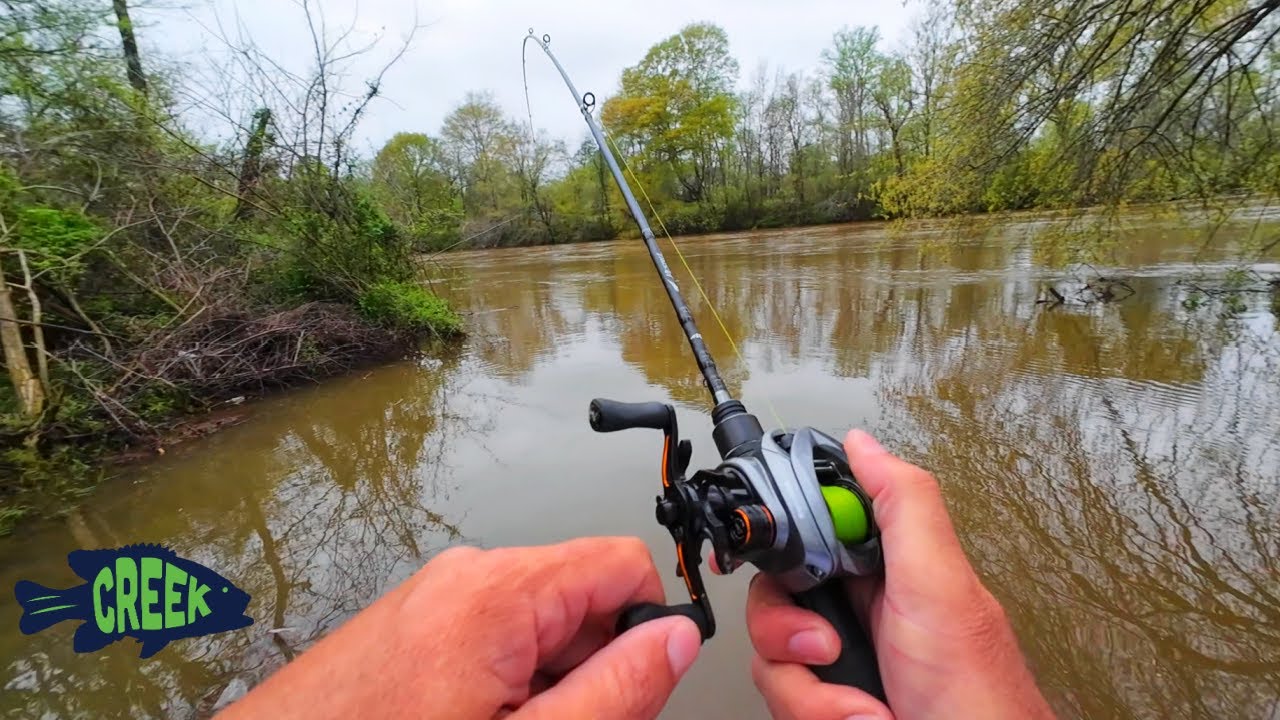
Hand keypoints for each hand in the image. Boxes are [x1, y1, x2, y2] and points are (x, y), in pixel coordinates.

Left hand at [219, 537, 701, 719]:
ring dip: (549, 681)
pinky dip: (507, 683)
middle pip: (581, 596)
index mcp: (496, 594)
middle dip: (594, 664)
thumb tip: (676, 639)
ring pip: (538, 624)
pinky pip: (492, 637)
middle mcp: (463, 579)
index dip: (649, 626)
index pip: (622, 565)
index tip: (640, 685)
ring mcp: (432, 598)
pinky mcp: (412, 623)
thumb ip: (616, 690)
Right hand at [745, 430, 1055, 719]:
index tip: (776, 561)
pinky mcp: (824, 704)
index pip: (805, 532)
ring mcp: (839, 664)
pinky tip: (863, 718)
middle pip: (772, 597)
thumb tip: (863, 443)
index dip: (779, 542)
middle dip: (789, 632)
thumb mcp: (940, 583)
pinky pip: (781, 701)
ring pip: (769, 656)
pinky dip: (818, 716)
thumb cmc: (977, 695)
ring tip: (865, 706)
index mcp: (882, 570)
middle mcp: (855, 613)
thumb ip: (904, 505)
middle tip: (830, 647)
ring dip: (813, 692)